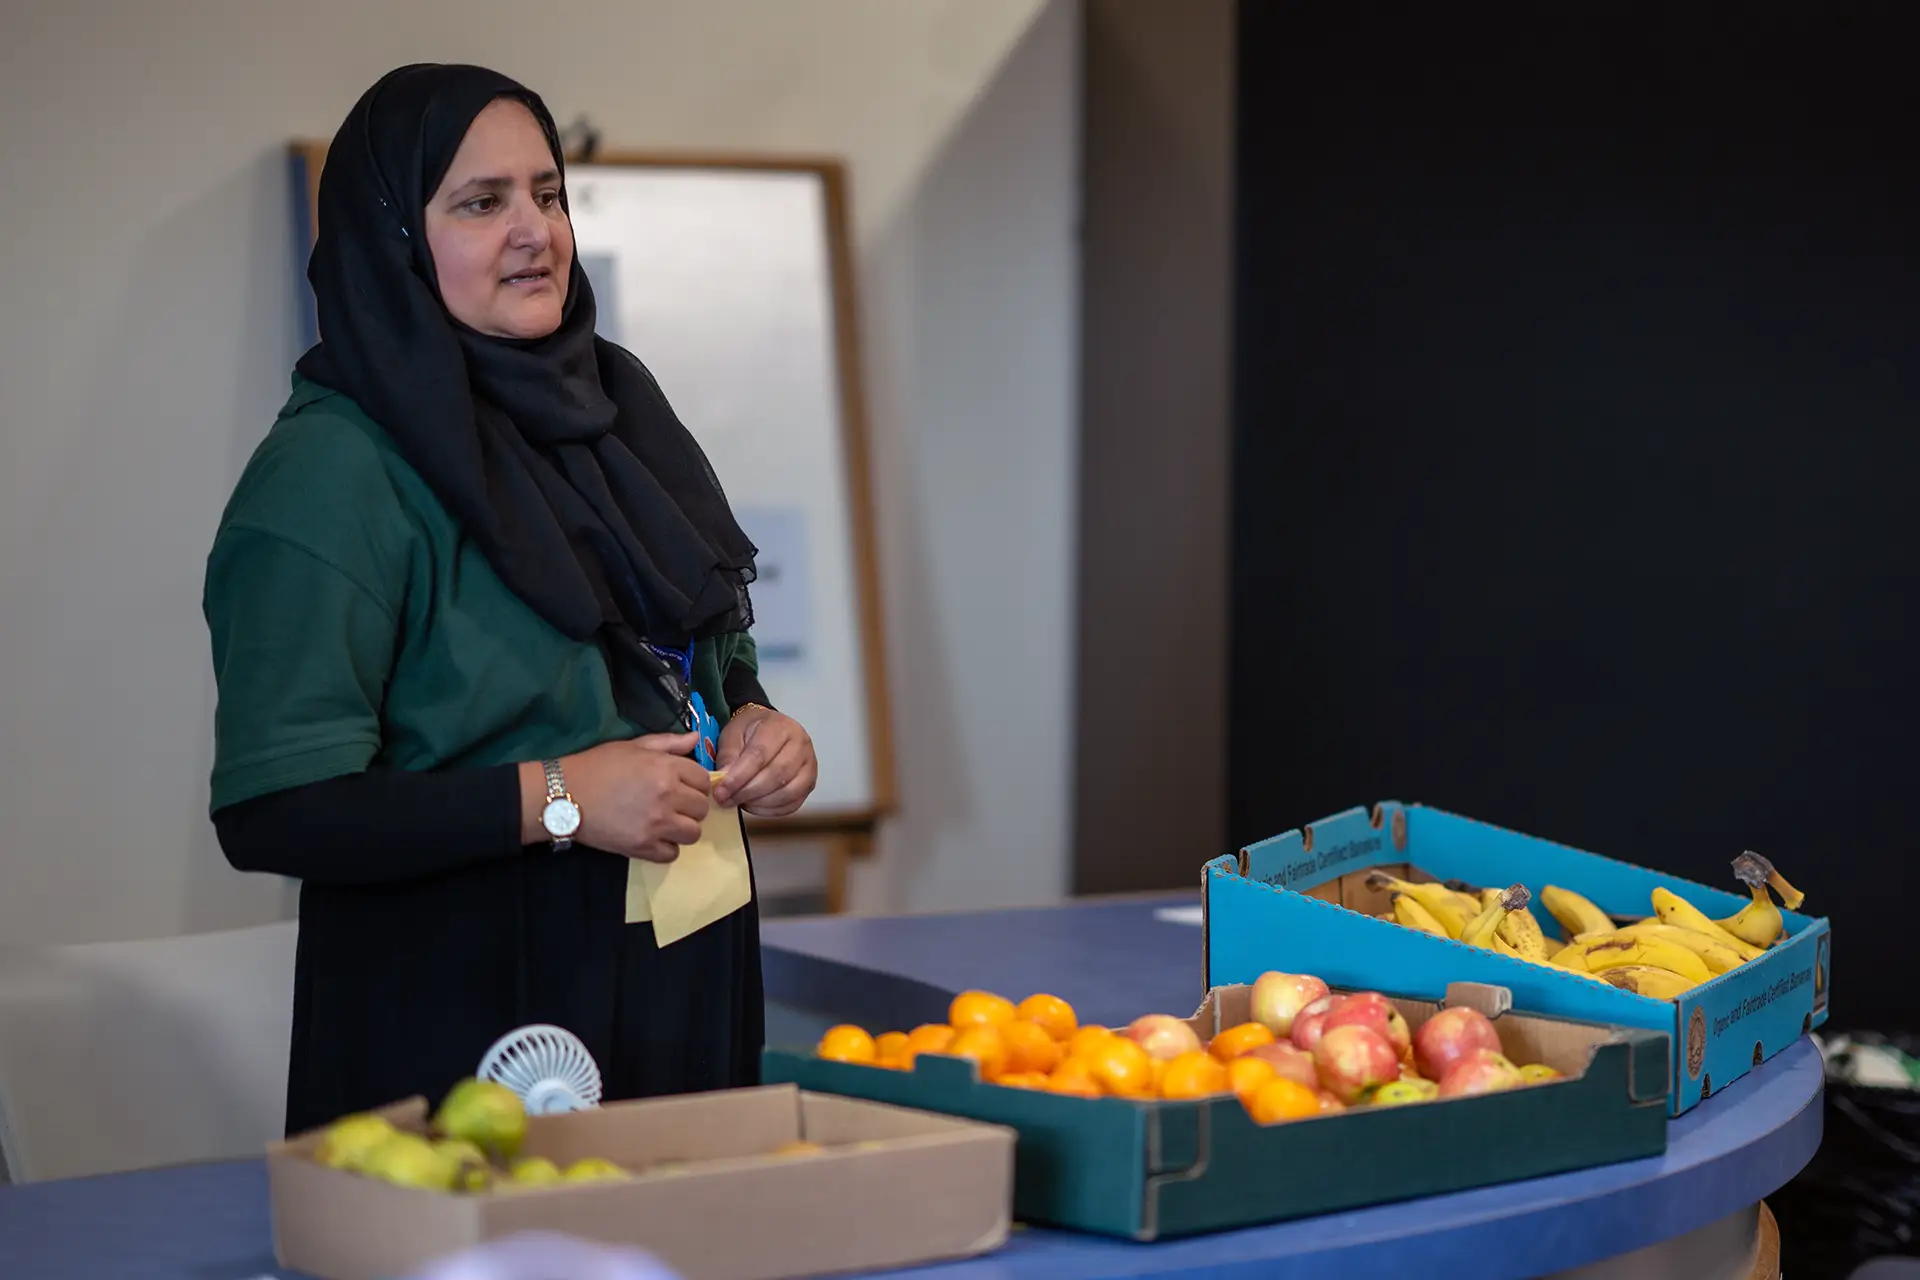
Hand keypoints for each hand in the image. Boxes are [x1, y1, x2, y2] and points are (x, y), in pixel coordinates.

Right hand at [521, 733, 711, 862]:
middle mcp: (667, 796)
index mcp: (666, 768)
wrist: (564, 796)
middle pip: (702, 808)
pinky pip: (672, 854)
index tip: (682, 785)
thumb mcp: (633, 746)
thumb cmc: (598, 766)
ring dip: (683, 828)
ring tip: (665, 823)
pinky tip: (653, 837)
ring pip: (693, 833)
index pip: (703, 780)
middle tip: (673, 804)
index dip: (694, 782)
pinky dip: (666, 848)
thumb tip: (695, 738)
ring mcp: (656, 824)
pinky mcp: (643, 847)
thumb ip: (668, 743)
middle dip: (691, 806)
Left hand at [712, 706, 816, 816]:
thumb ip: (728, 756)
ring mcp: (809, 765)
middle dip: (748, 792)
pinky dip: (771, 810)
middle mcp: (801, 744)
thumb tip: (723, 780)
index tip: (721, 791)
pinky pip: (793, 803)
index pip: (760, 754)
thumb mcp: (733, 734)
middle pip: (777, 774)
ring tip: (740, 802)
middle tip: (727, 800)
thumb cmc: (751, 731)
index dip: (739, 776)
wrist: (770, 729)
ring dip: (760, 802)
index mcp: (780, 727)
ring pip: (788, 791)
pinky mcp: (810, 783)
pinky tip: (754, 805)